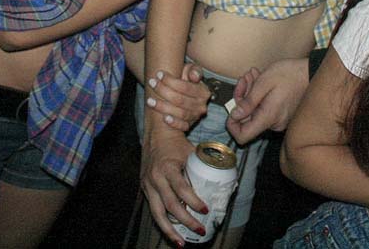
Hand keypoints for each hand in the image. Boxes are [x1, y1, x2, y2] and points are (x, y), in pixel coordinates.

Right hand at [141, 129, 204, 243]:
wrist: (156, 132)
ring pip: (157, 213)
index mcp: (167, 167)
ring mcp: (148, 184)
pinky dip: (163, 222)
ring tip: (181, 243)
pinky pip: (154, 209)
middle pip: (170, 206)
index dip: (194, 201)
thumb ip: (204, 165)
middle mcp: (155, 178)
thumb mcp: (191, 151)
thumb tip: (224, 178)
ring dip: (170, 230)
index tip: (206, 209)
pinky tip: (172, 232)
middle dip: (186, 220)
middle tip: (201, 229)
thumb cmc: (176, 142)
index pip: (182, 189)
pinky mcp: (144, 188)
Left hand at [145, 63, 210, 130]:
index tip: (158, 74)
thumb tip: (194, 76)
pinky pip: (182, 127)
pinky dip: (174, 123)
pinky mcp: (189, 125)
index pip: (186, 87)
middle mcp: (201, 105)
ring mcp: (195, 116)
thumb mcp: (192, 71)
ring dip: (163, 107)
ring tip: (149, 100)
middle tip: (151, 83)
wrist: (185, 93)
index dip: (171, 81)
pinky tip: (163, 118)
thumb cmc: (187, 79)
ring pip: (180, 113)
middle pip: (180, 100)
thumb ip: (194, 70)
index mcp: (203, 92)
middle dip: (163, 91)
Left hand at [226, 58, 308, 143]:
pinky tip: (260, 80)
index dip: (232, 125)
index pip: (242, 136)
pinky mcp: (282, 114)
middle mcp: (274, 123)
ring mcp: (279, 120)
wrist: (311, 72)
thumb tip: (235, 115)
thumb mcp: (264, 82)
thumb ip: (248, 101)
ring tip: (254, 75)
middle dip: (242, 97)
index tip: (231, 108)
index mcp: (268, 117)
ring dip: (250, 92)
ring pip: (254, 111)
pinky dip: (259, 95)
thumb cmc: (290, 75)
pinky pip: (264, 108)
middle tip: (246, 78)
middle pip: (247, 119)